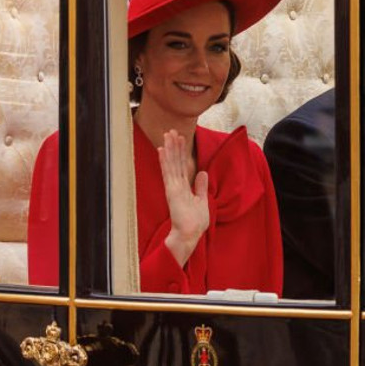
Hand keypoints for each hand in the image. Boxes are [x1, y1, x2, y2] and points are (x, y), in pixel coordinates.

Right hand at [159, 130, 208, 266]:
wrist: (190, 234)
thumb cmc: (195, 221)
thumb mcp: (202, 200)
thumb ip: (201, 186)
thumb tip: (202, 172)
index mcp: (183, 187)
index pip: (181, 166)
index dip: (181, 152)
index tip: (180, 139)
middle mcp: (176, 185)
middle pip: (175, 162)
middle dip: (173, 146)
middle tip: (171, 131)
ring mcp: (173, 187)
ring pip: (171, 164)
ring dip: (169, 149)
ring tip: (167, 135)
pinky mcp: (172, 191)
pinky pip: (168, 172)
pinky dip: (165, 161)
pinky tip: (162, 150)